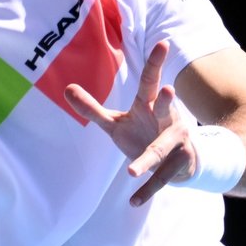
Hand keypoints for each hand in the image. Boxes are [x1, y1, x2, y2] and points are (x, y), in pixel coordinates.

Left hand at [63, 40, 196, 205]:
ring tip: (130, 172)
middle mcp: (166, 119)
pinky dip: (147, 190)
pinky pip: (161, 178)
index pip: (151, 80)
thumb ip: (92, 108)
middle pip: (165, 107)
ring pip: (160, 150)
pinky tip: (133, 202)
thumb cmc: (143, 132)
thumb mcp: (116, 121)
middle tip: (167, 90)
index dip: (156, 62)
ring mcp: (175, 142)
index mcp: (149, 105)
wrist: (180, 159)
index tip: (164, 43)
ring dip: (148, 159)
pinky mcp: (177, 165)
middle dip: (166, 100)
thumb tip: (65, 88)